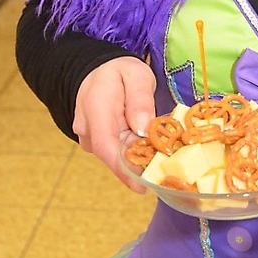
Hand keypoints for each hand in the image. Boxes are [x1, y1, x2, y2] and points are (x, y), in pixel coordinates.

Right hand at [72, 57, 156, 192]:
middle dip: (140, 166)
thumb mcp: (135, 74)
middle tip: (168, 172)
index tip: (143, 185)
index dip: (124, 169)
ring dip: (140, 160)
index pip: (106, 145)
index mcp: (95, 108)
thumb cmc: (117, 71)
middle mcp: (88, 129)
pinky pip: (118, 152)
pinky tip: (155, 153)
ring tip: (166, 160)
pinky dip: (136, 155)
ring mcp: (91, 138)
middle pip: (114, 156)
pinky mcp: (100, 143)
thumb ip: (140, 98)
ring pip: (117, 156)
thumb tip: (144, 127)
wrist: (96, 71)